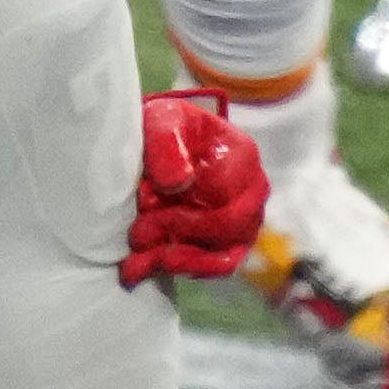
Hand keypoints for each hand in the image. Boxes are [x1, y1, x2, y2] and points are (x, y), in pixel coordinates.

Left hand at [122, 87, 266, 284]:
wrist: (164, 142)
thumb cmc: (167, 128)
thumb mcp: (161, 119)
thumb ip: (166, 143)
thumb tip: (177, 183)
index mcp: (242, 155)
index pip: (222, 192)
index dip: (183, 203)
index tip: (144, 200)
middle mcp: (253, 191)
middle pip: (226, 226)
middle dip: (175, 231)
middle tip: (136, 234)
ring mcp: (246, 220)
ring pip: (224, 256)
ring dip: (176, 261)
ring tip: (135, 264)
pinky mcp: (231, 242)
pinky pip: (218, 267)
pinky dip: (182, 269)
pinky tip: (147, 267)